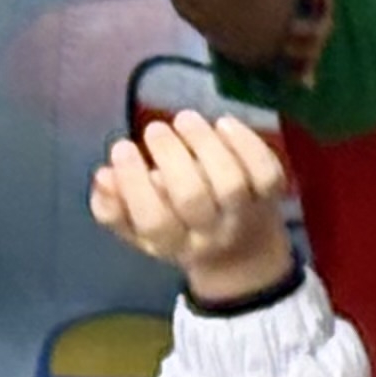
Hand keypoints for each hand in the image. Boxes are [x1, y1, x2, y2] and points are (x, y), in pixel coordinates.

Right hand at [90, 112, 295, 305]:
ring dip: (206, 144)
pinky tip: (223, 123)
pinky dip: (246, 144)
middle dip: (171, 157)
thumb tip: (103, 176)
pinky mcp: (272, 196)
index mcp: (174, 244)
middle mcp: (211, 234)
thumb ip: (114, 208)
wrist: (243, 257)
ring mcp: (246, 215)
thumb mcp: (139, 231)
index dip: (134, 183)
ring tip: (185, 119)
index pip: (153, 220)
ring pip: (231, 183)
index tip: (121, 147)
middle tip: (155, 129)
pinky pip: (265, 171)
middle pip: (193, 199)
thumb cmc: (180, 232)